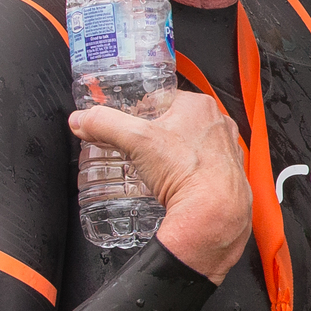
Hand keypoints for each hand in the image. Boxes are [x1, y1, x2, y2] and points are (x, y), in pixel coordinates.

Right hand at [69, 91, 250, 283]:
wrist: (214, 212)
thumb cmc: (187, 172)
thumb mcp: (134, 139)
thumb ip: (103, 124)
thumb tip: (82, 119)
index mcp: (199, 105)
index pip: (161, 98)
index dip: (139, 109)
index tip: (126, 121)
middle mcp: (217, 124)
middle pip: (175, 121)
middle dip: (153, 133)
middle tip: (135, 147)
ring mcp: (226, 149)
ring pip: (190, 144)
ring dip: (170, 153)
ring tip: (152, 165)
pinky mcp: (228, 173)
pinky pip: (202, 165)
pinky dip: (187, 171)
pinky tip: (173, 181)